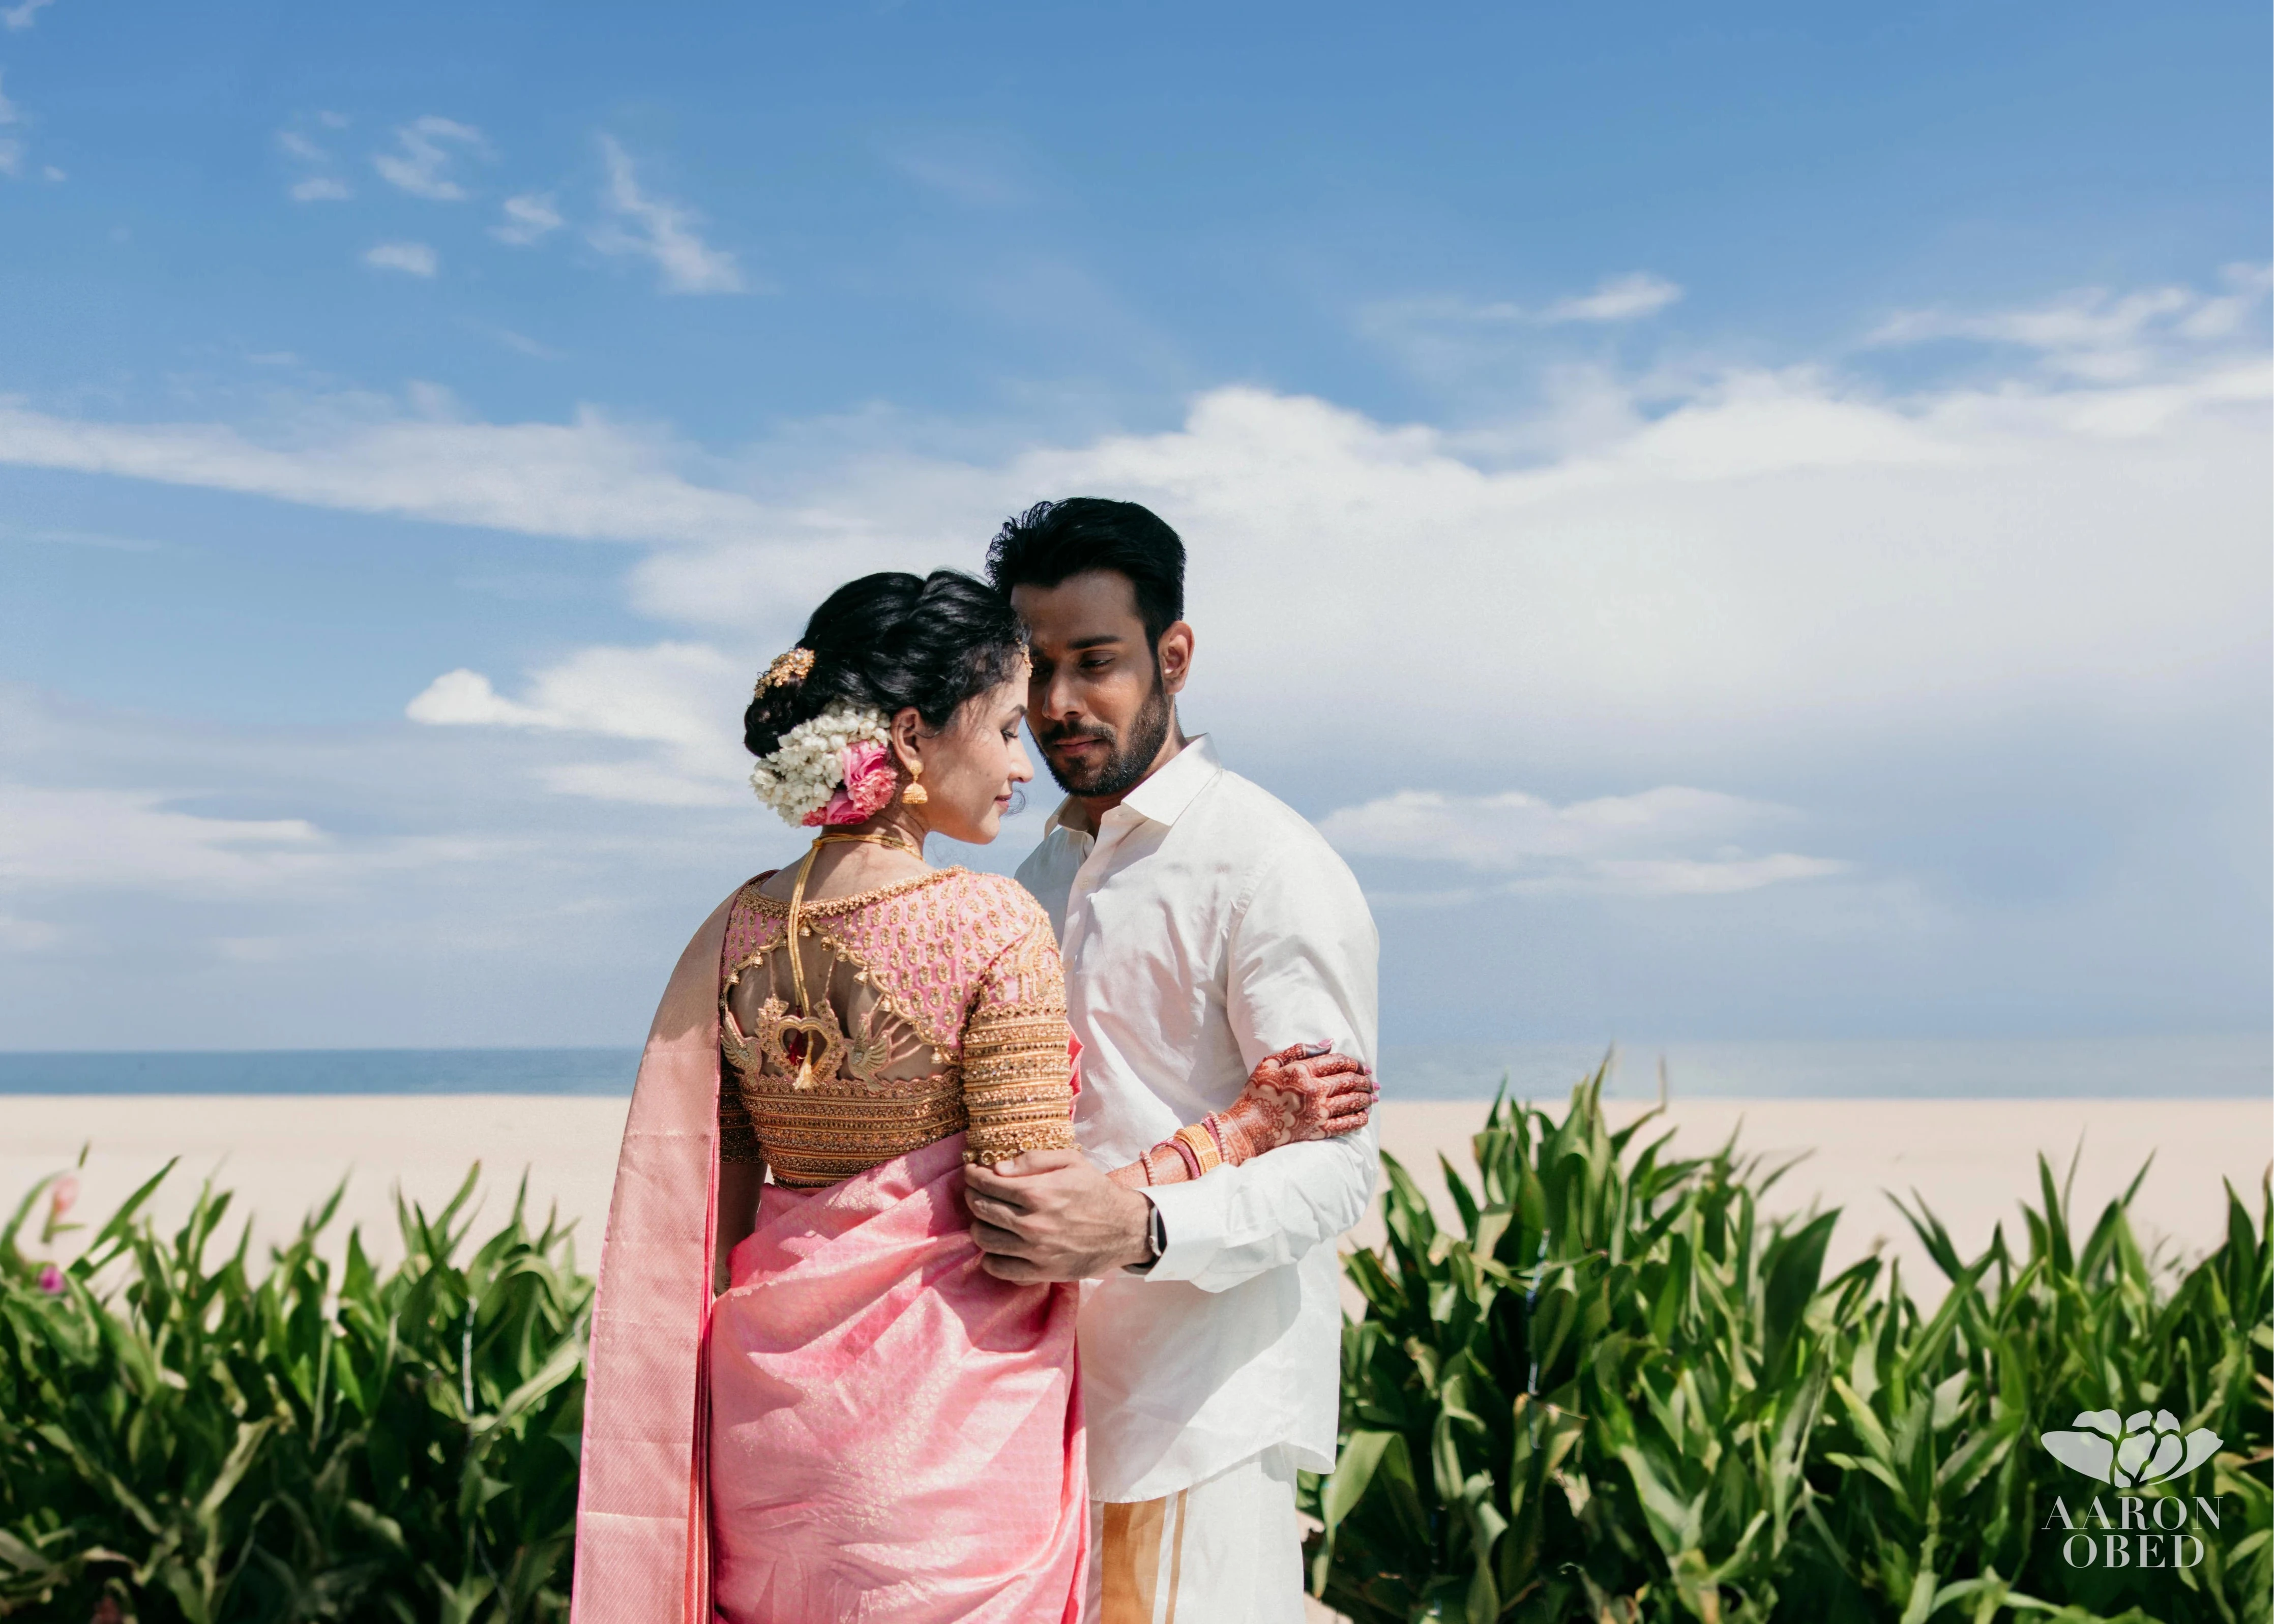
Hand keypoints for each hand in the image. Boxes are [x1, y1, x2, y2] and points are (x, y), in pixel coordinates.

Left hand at [964, 1148, 1153, 1282]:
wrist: (1126, 1229)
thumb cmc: (1096, 1191)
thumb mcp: (1071, 1161)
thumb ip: (1033, 1160)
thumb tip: (998, 1169)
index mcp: (1038, 1193)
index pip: (987, 1183)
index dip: (973, 1175)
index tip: (972, 1172)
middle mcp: (1032, 1224)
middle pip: (980, 1210)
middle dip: (972, 1196)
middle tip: (976, 1191)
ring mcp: (1035, 1251)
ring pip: (983, 1240)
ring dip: (978, 1225)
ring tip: (986, 1218)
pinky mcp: (1040, 1273)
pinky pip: (998, 1268)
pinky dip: (990, 1257)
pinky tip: (999, 1245)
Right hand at [1220, 1041, 1377, 1154]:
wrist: (1248, 1129)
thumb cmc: (1257, 1093)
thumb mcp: (1270, 1064)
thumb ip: (1299, 1051)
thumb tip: (1329, 1043)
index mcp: (1302, 1071)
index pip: (1338, 1062)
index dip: (1354, 1063)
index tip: (1361, 1066)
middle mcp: (1314, 1091)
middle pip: (1350, 1081)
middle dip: (1364, 1080)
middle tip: (1372, 1082)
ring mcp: (1318, 1112)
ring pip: (1353, 1102)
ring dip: (1366, 1098)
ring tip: (1372, 1097)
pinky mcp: (1319, 1131)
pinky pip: (1348, 1124)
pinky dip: (1360, 1118)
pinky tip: (1364, 1116)